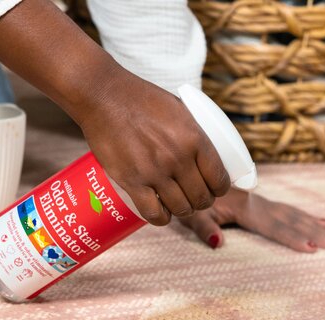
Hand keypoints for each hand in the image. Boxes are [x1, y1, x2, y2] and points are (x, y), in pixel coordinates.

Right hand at [78, 71, 230, 225]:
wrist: (103, 96)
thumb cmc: (140, 98)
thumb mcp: (179, 108)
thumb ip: (194, 131)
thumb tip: (209, 149)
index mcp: (194, 138)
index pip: (219, 178)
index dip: (220, 189)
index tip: (215, 189)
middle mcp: (178, 158)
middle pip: (202, 198)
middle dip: (203, 202)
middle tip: (196, 198)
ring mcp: (155, 172)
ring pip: (181, 208)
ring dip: (183, 210)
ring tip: (179, 205)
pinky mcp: (132, 182)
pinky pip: (154, 213)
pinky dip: (161, 218)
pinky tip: (162, 213)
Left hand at [179, 189, 324, 251]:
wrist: (187, 171)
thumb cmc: (187, 198)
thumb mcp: (189, 215)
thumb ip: (202, 228)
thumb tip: (217, 243)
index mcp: (243, 209)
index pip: (272, 226)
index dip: (292, 237)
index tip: (312, 248)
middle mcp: (255, 203)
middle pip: (289, 219)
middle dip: (313, 231)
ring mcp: (259, 202)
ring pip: (292, 213)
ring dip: (314, 224)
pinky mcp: (257, 202)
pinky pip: (286, 210)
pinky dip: (305, 216)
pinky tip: (322, 221)